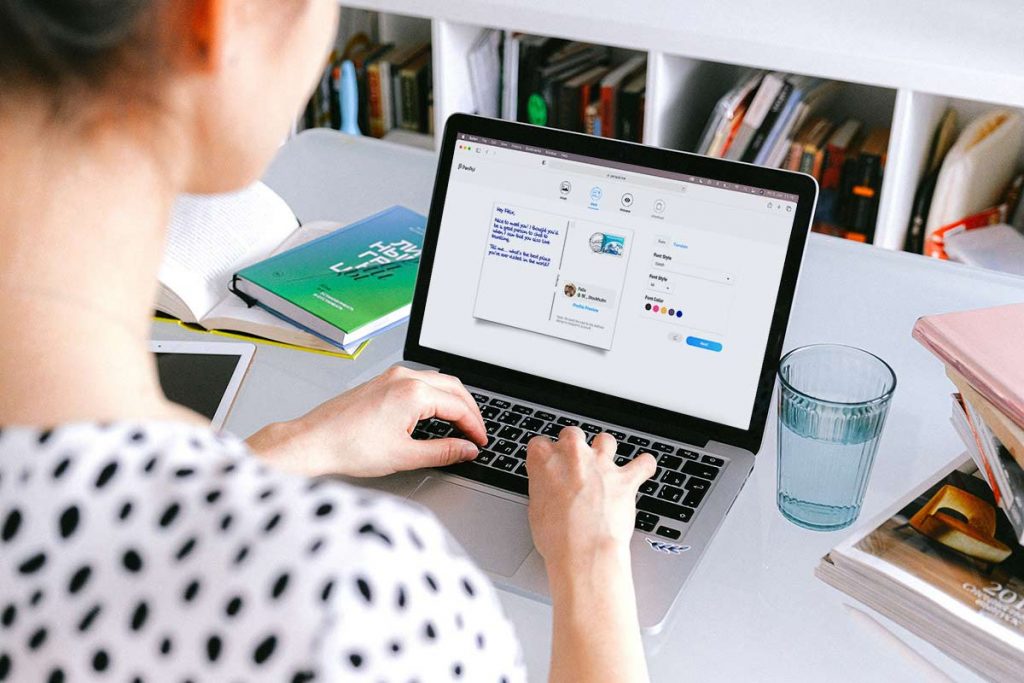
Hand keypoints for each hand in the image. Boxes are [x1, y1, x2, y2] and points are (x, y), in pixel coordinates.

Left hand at [246, 365, 486, 476]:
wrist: (313, 441)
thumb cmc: (349, 447)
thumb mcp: (405, 455)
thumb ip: (443, 451)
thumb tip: (466, 450)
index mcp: (414, 393)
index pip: (459, 407)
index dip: (475, 427)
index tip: (481, 442)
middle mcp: (404, 377)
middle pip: (453, 388)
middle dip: (470, 410)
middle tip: (477, 433)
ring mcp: (391, 377)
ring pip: (436, 382)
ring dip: (453, 400)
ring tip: (460, 424)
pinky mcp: (381, 381)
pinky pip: (419, 382)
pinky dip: (435, 396)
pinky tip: (434, 413)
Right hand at [526, 427, 656, 571]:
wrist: (583, 552)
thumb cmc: (557, 538)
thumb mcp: (536, 510)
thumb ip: (543, 490)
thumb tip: (549, 491)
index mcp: (544, 460)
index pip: (540, 443)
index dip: (546, 455)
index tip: (549, 463)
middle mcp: (573, 455)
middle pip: (573, 434)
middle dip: (574, 445)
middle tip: (574, 463)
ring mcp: (601, 464)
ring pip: (605, 440)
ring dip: (605, 450)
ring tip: (605, 463)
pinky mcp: (625, 478)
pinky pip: (643, 463)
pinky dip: (644, 466)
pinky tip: (643, 468)